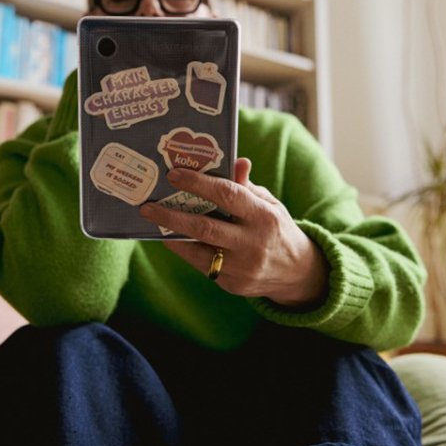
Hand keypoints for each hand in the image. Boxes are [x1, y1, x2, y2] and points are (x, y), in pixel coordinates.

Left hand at [139, 158, 328, 307]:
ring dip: (172, 236)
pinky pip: (202, 266)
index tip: (174, 175)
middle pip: (205, 228)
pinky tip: (172, 238)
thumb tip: (236, 160)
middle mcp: (253, 243)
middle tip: (147, 206)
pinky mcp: (233, 285)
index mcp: (264, 216)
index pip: (228, 195)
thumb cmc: (276, 228)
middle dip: (172, 216)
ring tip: (153, 221)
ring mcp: (242, 268)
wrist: (297, 273)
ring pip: (198, 251)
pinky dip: (185, 251)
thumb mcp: (269, 204)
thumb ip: (247, 186)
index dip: (199, 183)